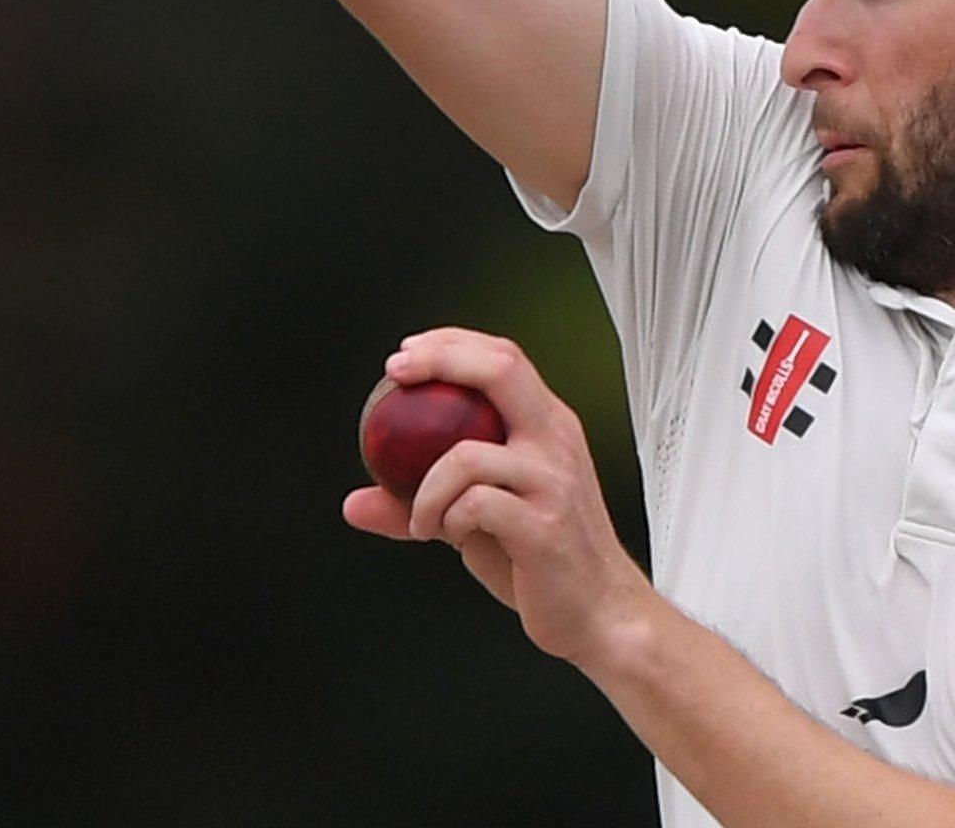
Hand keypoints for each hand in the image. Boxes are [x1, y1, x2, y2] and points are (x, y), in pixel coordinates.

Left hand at [343, 328, 654, 666]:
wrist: (599, 612)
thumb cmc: (543, 560)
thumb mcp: (478, 519)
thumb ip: (421, 502)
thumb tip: (355, 502)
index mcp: (547, 427)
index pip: (503, 358)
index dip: (451, 343)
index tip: (405, 354)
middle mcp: (556, 443)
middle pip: (501, 371)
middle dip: (441, 361)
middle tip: (397, 378)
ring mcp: (554, 482)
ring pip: (467, 455)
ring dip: (424, 488)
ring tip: (421, 518)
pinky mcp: (544, 526)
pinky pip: (475, 506)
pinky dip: (443, 517)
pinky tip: (444, 535)